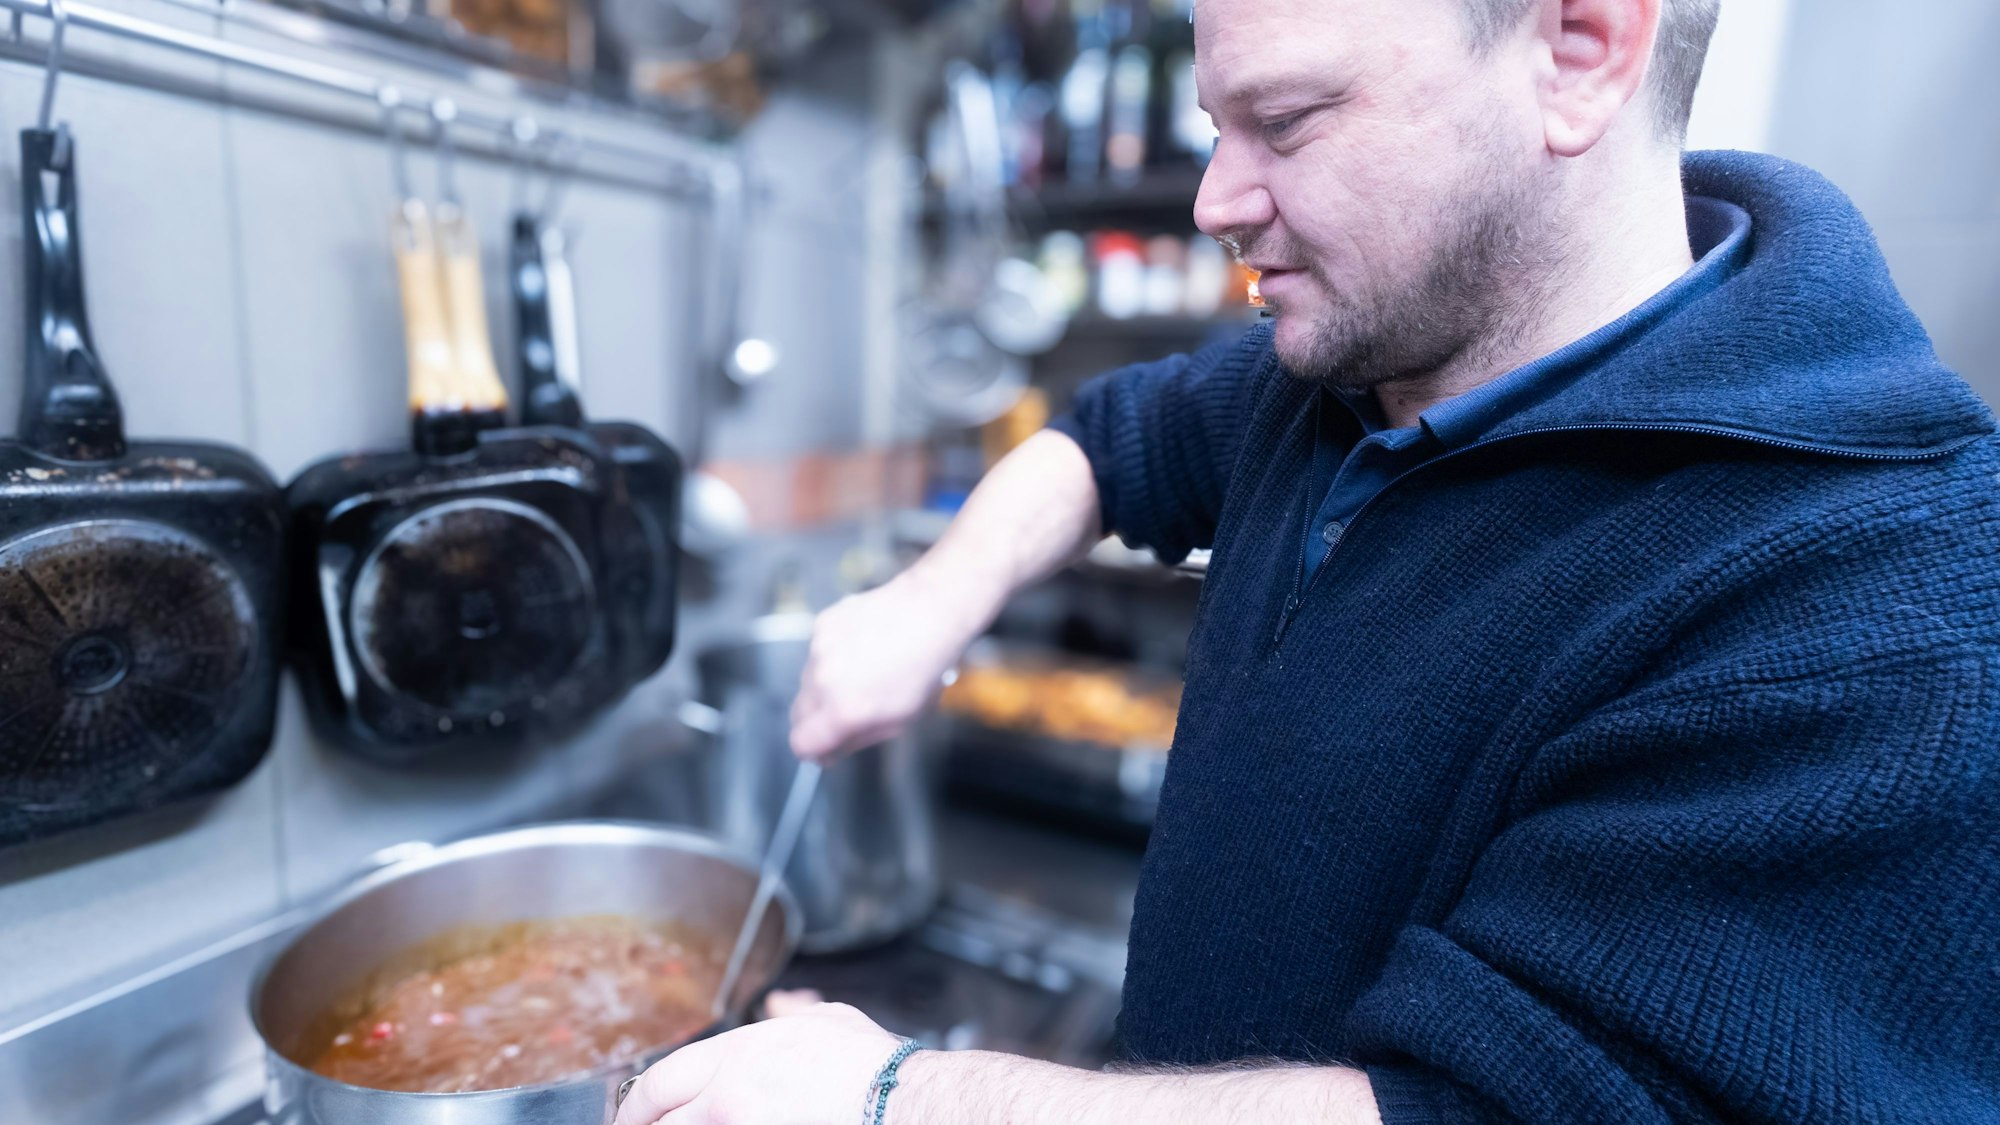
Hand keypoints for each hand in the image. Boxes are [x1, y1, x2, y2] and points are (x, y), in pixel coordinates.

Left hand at [613, 1001, 903, 1124]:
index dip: (636, 1104)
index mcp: (737, 1056)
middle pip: (659, 1121)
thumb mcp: (826, 1022)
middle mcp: (728, 1099)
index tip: (632, 1115)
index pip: (660, 1080)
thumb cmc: (872, 1069)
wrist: (902, 1107)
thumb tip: (781, 1007)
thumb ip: (791, 1015)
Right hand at [790, 570, 984, 759]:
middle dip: (818, 719)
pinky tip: (862, 648)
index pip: (801, 743)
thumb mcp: (901, 719)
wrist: (931, 611)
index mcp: (844, 710)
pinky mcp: (823, 624)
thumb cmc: (925, 667)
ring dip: (826, 685)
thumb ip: (858, 739)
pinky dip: (832, 656)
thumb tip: (829, 752)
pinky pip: (817, 652)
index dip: (813, 749)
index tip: (826, 746)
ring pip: (808, 681)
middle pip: (799, 713)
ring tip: (864, 671)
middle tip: (848, 710)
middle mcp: (823, 680)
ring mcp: (819, 649)